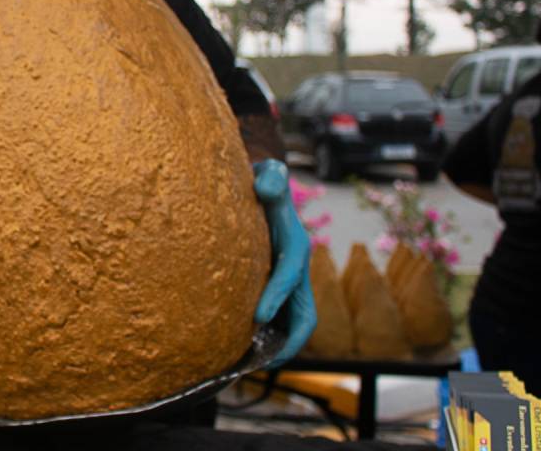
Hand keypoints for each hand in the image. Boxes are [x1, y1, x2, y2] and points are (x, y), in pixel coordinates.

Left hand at [252, 159, 316, 367]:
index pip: (291, 276)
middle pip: (304, 315)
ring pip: (291, 325)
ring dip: (276, 347)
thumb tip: (265, 187)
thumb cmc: (263, 183)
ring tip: (247, 365)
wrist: (266, 189)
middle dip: (289, 341)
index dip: (277, 296)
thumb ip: (270, 179)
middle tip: (261, 360)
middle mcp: (296, 270)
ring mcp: (287, 284)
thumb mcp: (268, 175)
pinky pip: (275, 322)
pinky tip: (236, 352)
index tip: (257, 316)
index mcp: (296, 247)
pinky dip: (264, 339)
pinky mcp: (275, 290)